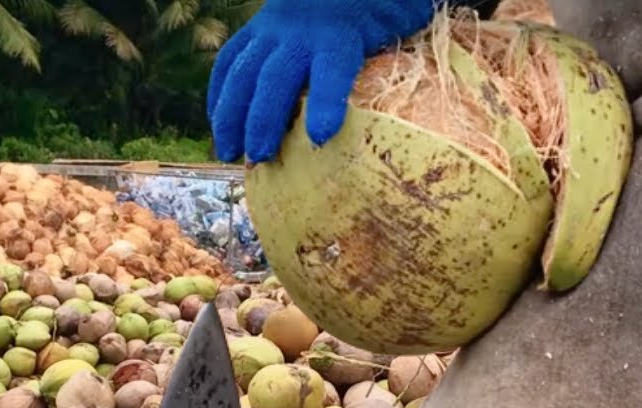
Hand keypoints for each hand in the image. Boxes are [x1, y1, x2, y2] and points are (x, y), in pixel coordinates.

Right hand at [208, 0, 435, 163]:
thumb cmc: (384, 4)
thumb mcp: (405, 18)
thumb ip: (404, 47)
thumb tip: (424, 91)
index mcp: (342, 30)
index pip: (334, 67)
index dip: (327, 102)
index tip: (322, 137)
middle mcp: (300, 30)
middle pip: (277, 77)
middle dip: (264, 119)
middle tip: (259, 159)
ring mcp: (272, 29)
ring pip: (244, 71)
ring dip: (231, 114)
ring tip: (228, 152)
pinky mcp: (256, 31)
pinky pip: (230, 61)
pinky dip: (219, 92)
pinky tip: (217, 122)